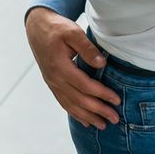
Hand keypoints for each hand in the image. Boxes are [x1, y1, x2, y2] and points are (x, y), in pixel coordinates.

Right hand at [26, 7, 122, 127]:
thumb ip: (87, 48)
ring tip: (103, 125)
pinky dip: (75, 113)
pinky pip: (64, 102)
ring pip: (71, 105)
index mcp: (60, 67)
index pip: (85, 85)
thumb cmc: (57, 28)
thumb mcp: (72, 32)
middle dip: (98, 111)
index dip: (101, 94)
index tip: (116, 100)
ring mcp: (52, 83)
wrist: (37, 28)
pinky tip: (86, 121)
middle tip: (115, 118)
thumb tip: (102, 63)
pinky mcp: (52, 84)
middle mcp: (55, 79)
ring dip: (88, 116)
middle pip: (79, 100)